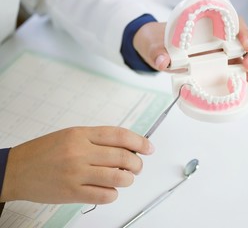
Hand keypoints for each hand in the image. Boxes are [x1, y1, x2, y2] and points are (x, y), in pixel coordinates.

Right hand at [0, 126, 153, 204]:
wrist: (16, 170)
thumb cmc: (43, 152)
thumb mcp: (70, 135)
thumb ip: (97, 139)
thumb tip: (125, 146)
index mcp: (81, 134)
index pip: (119, 135)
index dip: (139, 141)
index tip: (149, 147)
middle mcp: (80, 152)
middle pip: (123, 156)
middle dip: (137, 163)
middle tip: (138, 166)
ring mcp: (77, 173)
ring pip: (118, 177)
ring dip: (128, 179)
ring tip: (126, 178)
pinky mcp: (73, 193)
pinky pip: (105, 195)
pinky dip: (114, 194)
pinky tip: (110, 190)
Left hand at [133, 17, 247, 86]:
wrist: (153, 47)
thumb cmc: (157, 41)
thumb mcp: (154, 44)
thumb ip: (157, 52)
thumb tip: (163, 61)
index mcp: (203, 26)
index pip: (230, 21)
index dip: (240, 29)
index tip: (243, 41)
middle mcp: (213, 37)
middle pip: (240, 39)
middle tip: (247, 64)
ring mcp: (216, 51)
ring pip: (240, 55)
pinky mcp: (214, 64)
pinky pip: (231, 68)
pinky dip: (241, 76)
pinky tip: (246, 85)